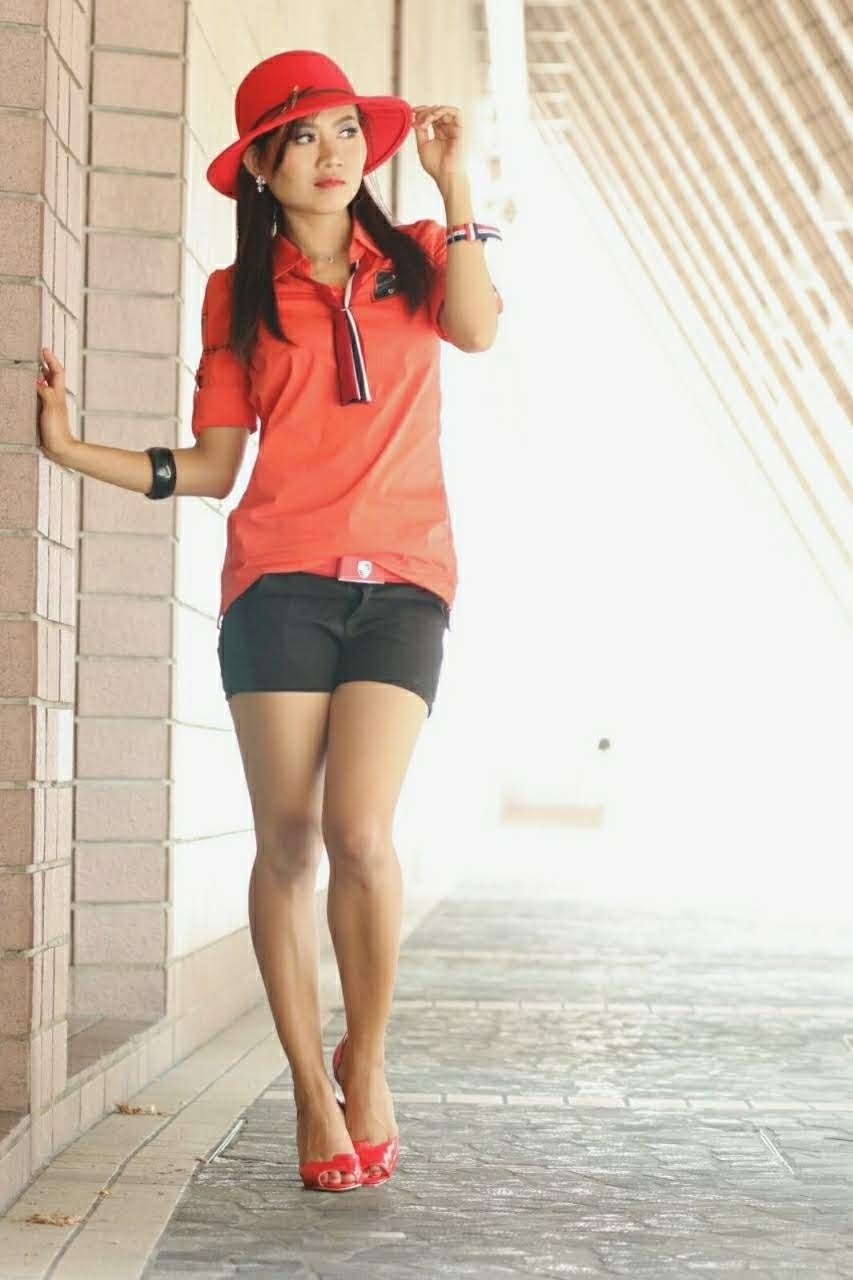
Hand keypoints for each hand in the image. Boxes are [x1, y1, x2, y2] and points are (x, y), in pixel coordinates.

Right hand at [36, 348, 76, 463]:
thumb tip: (40, 381)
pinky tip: (30, 390)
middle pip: (53, 377)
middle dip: (46, 364)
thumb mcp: (51, 409)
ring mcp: (50, 405)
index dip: (52, 360)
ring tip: (34, 368)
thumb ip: (47, 394)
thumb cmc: (57, 432)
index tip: (45, 350)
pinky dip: (36, 389)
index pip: (57, 372)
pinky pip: (40, 396)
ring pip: (47, 386)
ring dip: (41, 376)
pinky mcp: (45, 413)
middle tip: (39, 355)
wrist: (59, 449)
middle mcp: (55, 398)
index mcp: (58, 395)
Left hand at [412, 105, 465, 190]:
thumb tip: (415, 117)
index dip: (422, 111)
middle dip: (425, 111)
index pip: (431, 116)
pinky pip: (456, 113)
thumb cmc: (436, 166)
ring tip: (425, 121)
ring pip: (444, 110)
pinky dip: (443, 110)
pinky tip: (434, 117)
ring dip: (432, 111)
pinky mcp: (460, 129)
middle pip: (436, 111)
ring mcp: (453, 129)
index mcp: (439, 133)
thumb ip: (420, 130)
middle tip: (417, 119)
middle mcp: (447, 130)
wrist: (445, 175)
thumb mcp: (422, 145)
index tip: (413, 112)